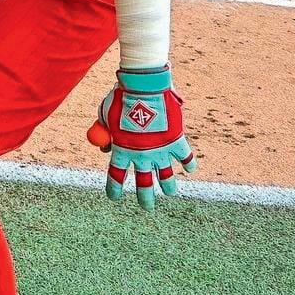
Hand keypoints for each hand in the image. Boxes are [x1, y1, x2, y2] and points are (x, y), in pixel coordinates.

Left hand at [90, 66, 196, 209]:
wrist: (144, 87)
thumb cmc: (121, 99)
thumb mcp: (105, 114)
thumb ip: (104, 132)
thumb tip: (106, 149)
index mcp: (121, 149)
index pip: (115, 175)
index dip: (114, 188)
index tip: (114, 198)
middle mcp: (141, 155)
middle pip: (142, 183)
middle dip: (144, 197)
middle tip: (146, 207)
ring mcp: (160, 150)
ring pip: (166, 177)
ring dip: (167, 186)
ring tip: (169, 192)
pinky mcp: (176, 141)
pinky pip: (186, 157)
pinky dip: (189, 163)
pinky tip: (190, 169)